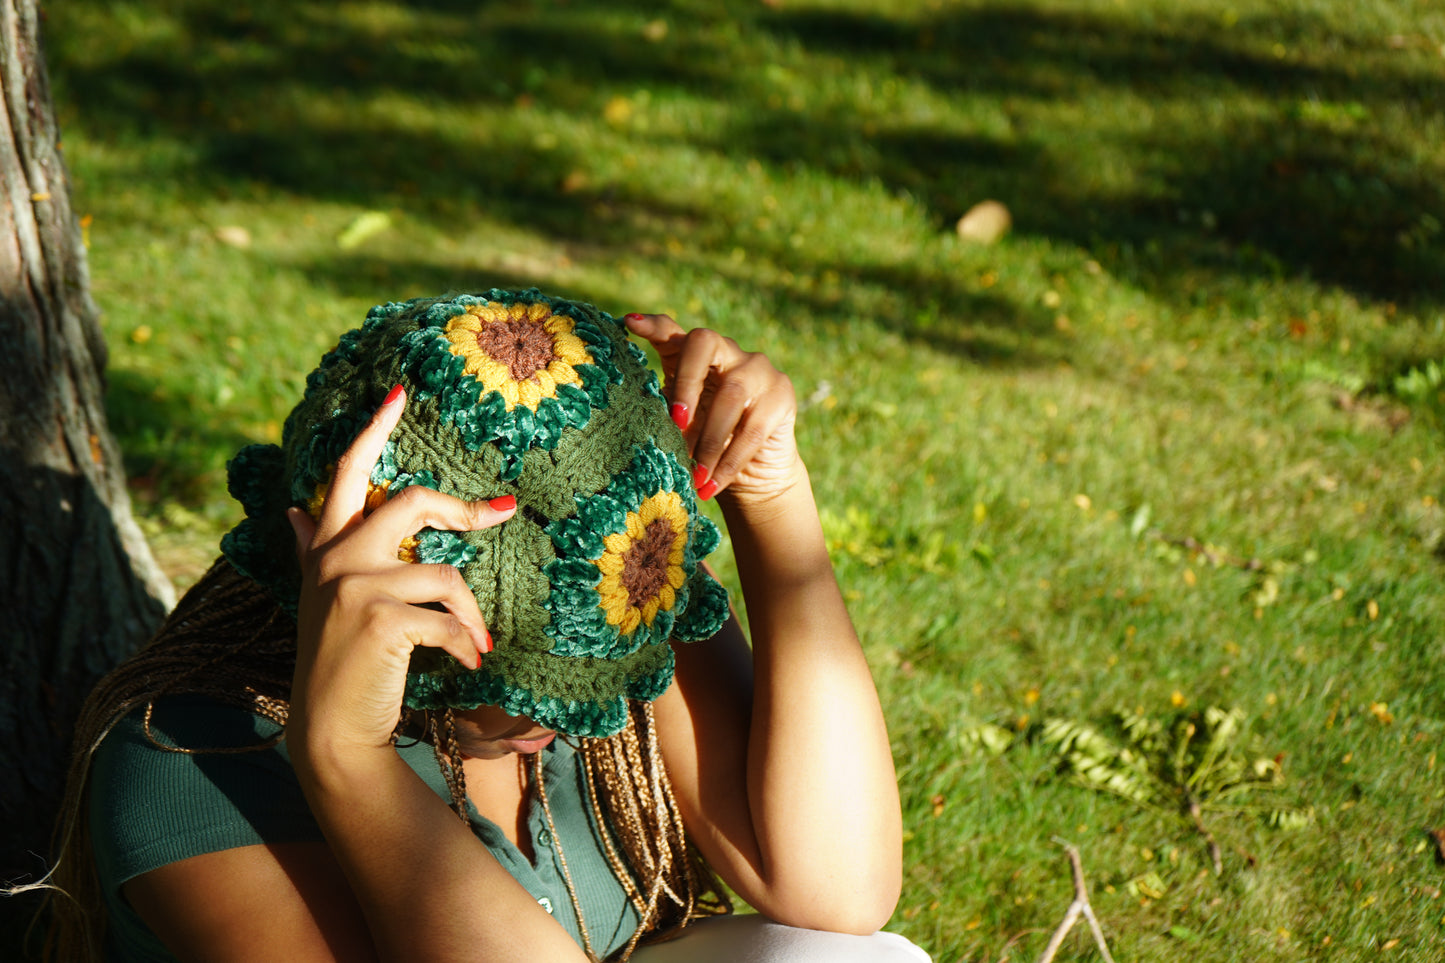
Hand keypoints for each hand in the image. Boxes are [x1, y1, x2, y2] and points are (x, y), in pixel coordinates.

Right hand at [285, 385, 516, 757]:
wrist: (330, 730)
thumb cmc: (340, 662)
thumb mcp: (321, 599)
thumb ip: (312, 550)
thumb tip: (294, 510)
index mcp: (327, 548)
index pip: (347, 473)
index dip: (373, 429)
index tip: (400, 392)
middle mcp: (335, 559)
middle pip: (410, 501)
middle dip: (462, 508)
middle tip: (499, 513)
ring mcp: (355, 588)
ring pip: (443, 573)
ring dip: (470, 612)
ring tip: (477, 641)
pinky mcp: (381, 620)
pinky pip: (446, 617)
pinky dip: (466, 642)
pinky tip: (470, 661)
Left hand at [624, 313, 800, 504]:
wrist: (756, 474)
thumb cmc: (708, 444)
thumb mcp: (682, 429)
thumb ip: (667, 416)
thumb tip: (641, 427)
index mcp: (695, 355)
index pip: (671, 330)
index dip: (652, 325)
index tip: (629, 323)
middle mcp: (727, 350)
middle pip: (704, 344)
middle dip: (686, 383)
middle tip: (676, 422)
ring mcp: (758, 368)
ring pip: (731, 395)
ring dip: (709, 441)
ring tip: (693, 476)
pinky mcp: (782, 393)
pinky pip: (752, 428)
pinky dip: (728, 462)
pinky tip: (711, 485)